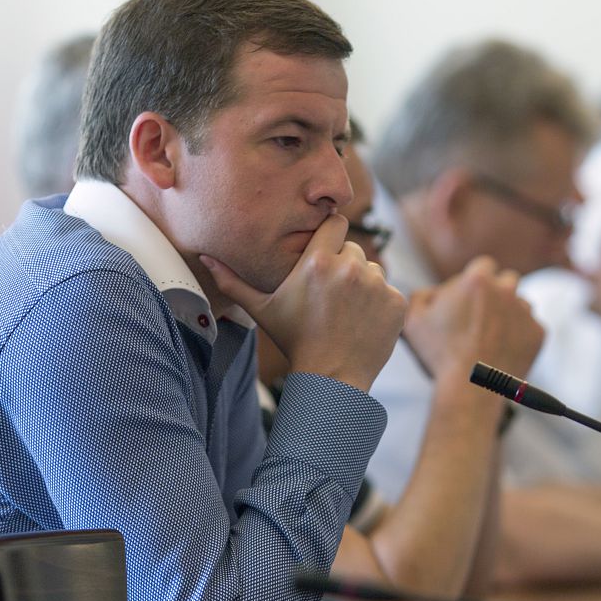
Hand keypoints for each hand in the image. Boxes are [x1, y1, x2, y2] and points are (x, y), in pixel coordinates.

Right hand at [200, 215, 405, 391]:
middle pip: (352, 249)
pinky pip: (389, 290)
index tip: (325, 251)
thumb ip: (233, 281)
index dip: (330, 235)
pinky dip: (380, 304)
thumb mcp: (262, 310)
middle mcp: (350, 267)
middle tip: (330, 294)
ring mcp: (377, 285)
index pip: (335, 222)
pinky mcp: (396, 301)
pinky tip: (362, 322)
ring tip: (345, 311)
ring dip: (362, 284)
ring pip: (372, 269)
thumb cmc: (294, 341)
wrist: (331, 378)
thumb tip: (204, 257)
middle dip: (343, 265)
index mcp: (318, 261)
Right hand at [403, 256, 543, 382]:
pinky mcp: (539, 334)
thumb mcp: (414, 319)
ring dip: (510, 314)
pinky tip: (504, 349)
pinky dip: (521, 336)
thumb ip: (421, 296)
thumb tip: (430, 293)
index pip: (483, 265)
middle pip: (506, 280)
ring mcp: (526, 312)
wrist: (470, 388)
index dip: (475, 280)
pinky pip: (531, 328)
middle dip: (497, 293)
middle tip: (482, 314)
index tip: (469, 296)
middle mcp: (507, 290)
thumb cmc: (439, 354)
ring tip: (492, 336)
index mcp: (478, 278)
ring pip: (521, 304)